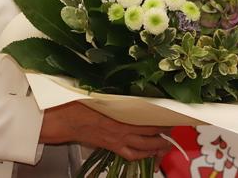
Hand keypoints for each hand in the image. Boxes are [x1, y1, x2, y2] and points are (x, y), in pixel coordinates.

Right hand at [40, 102, 172, 161]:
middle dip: (164, 132)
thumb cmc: (77, 105)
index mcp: (120, 114)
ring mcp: (118, 140)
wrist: (64, 121)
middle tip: (173, 127)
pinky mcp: (112, 147)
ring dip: (158, 146)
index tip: (171, 112)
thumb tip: (126, 83)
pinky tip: (148, 154)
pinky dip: (143, 155)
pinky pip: (132, 155)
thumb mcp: (98, 92)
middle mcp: (122, 129)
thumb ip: (115, 91)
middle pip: (151, 133)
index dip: (162, 117)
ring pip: (144, 147)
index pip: (149, 117)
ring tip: (166, 143)